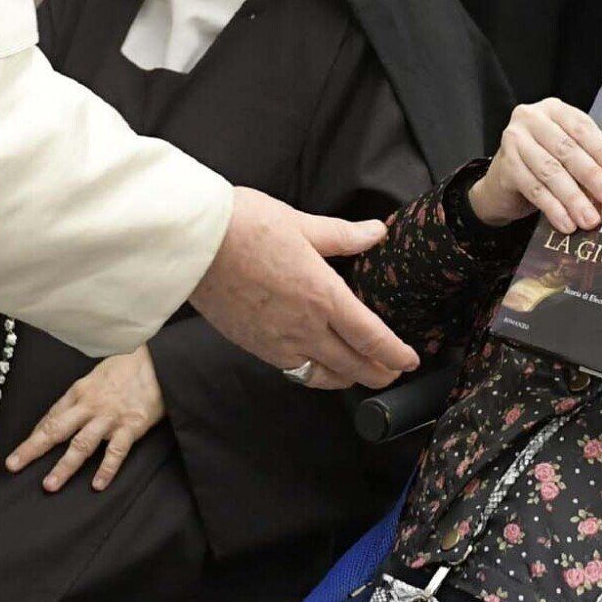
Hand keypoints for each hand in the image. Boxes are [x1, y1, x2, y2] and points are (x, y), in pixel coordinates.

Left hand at [5, 345, 165, 491]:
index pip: (51, 418)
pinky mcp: (131, 426)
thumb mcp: (95, 377)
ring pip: (82, 444)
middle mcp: (90, 405)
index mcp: (79, 392)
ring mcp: (110, 417)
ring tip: (50, 485)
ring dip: (64, 466)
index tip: (18, 454)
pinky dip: (106, 469)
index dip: (33, 437)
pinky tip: (97, 485)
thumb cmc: (126, 368)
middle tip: (14, 466)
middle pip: (56, 430)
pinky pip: (116, 451)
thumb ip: (77, 399)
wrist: (158, 360)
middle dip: (33, 449)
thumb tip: (57, 419)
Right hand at [189, 188, 417, 388]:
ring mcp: (277, 342)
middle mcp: (305, 327)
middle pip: (354, 365)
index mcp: (323, 296)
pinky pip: (293, 370)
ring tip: (359, 374)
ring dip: (347, 378)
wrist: (191, 245)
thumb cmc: (242, 227)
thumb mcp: (301, 223)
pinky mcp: (254, 346)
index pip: (372, 337)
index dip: (396, 354)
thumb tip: (376, 232)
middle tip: (393, 372)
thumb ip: (343, 236)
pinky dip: (314, 374)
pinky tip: (316, 365)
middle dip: (379, 373)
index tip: (410, 360)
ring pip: (324, 375)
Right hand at [468, 99, 601, 231]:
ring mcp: (514, 141)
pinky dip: (553, 208)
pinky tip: (566, 223)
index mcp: (554, 110)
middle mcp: (531, 119)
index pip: (582, 128)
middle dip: (591, 176)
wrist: (503, 182)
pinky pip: (534, 189)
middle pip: (566, 149)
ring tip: (590, 218)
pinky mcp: (506, 166)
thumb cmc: (542, 162)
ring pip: (550, 171)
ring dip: (573, 198)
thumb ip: (588, 158)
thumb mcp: (566, 152)